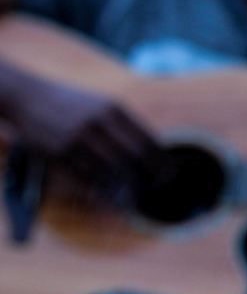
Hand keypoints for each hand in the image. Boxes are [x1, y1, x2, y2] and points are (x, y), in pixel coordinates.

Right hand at [10, 76, 159, 191]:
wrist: (28, 95)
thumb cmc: (72, 104)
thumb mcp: (103, 105)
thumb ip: (127, 126)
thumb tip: (155, 152)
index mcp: (113, 110)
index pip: (147, 142)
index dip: (161, 163)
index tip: (170, 175)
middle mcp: (98, 123)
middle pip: (134, 159)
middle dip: (150, 178)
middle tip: (157, 190)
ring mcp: (77, 138)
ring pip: (112, 172)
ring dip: (128, 189)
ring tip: (138, 198)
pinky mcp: (59, 153)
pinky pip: (87, 178)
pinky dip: (102, 191)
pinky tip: (112, 197)